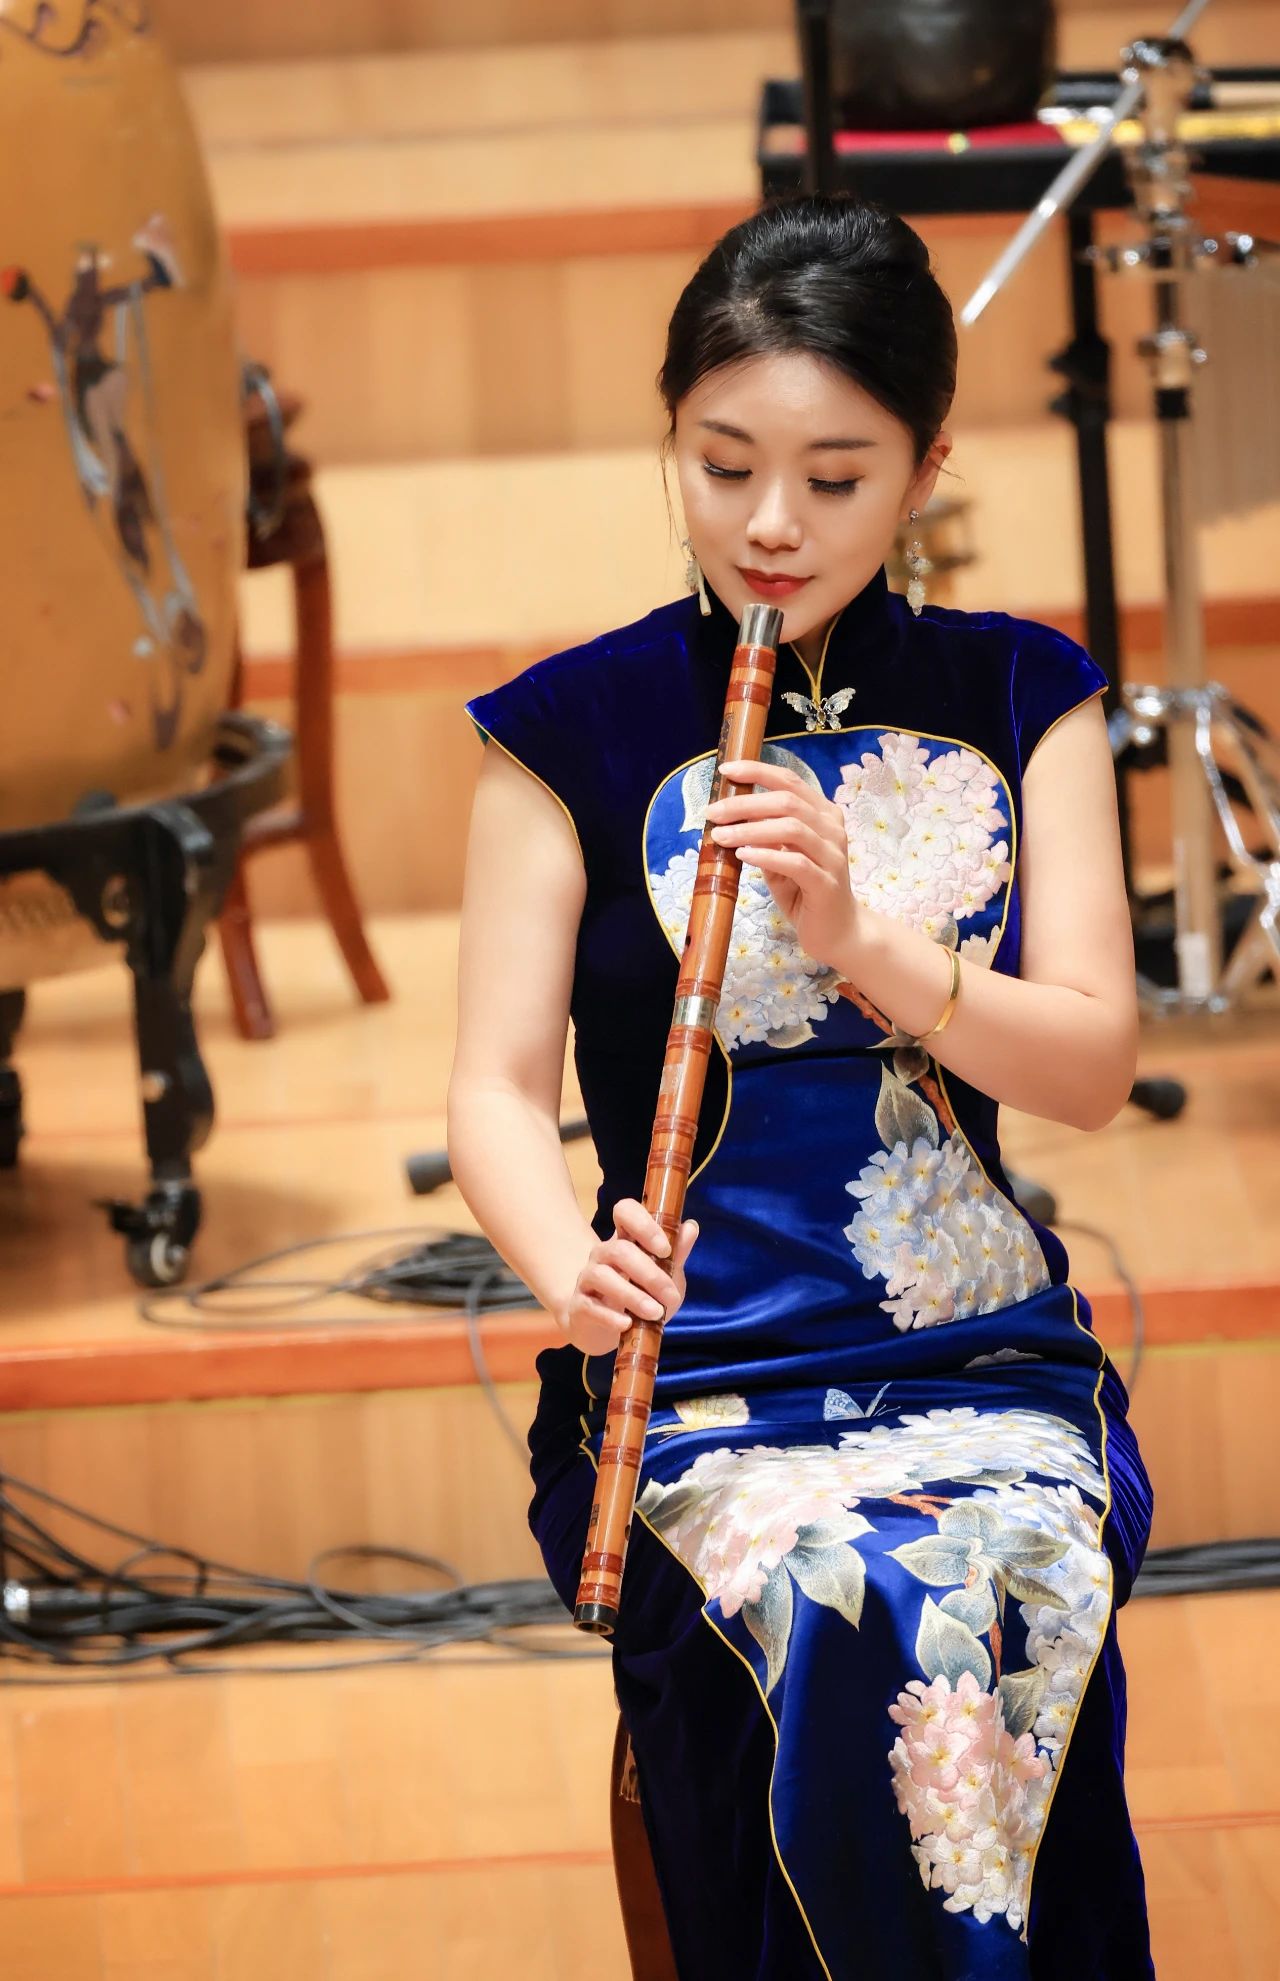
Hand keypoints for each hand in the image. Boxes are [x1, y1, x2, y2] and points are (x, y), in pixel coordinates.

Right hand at [556, 1198, 698, 1355]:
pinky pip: (590, 1306)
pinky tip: (627, 1324)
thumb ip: (677, 1253)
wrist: (606, 1329)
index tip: (665, 1249)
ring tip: (655, 1313)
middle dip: (649, 1273)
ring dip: (633, 1296)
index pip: (625, 1211)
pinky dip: (610, 1316)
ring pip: (603, 1276)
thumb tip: (691, 1227)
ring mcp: (588, 1278)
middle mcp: (603, 1254)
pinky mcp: (579, 1305)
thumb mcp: (665, 1275)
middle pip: (618, 1250)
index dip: (644, 1224)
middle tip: (670, 1295)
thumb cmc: (641, 1295)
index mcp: (625, 1239)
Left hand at [707, 757, 858, 969]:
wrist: (837, 931)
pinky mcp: (826, 883)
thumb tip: (727, 817)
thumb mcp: (780, 858)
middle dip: (744, 803)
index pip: (790, 782)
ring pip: (791, 828)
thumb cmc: (805, 891)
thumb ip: (763, 836)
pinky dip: (766, 856)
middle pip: (787, 802)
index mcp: (823, 815)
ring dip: (750, 830)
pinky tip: (743, 855)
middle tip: (712, 813)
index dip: (757, 771)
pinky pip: (795, 863)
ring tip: (721, 837)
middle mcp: (832, 829)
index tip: (726, 771)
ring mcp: (832, 855)